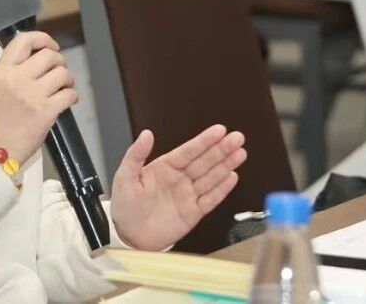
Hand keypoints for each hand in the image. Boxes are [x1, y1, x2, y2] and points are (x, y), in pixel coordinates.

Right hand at [0, 31, 77, 163]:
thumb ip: (13, 71)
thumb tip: (40, 60)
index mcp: (2, 71)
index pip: (24, 40)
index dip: (43, 38)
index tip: (51, 46)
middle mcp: (17, 78)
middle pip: (49, 55)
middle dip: (59, 62)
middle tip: (58, 73)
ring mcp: (32, 95)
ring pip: (62, 73)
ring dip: (68, 79)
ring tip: (64, 87)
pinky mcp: (46, 112)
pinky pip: (69, 94)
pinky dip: (72, 96)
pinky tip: (67, 101)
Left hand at [110, 125, 247, 250]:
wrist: (129, 236)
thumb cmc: (125, 205)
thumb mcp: (125, 177)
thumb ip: (136, 155)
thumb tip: (146, 133)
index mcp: (164, 167)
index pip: (188, 151)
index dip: (204, 140)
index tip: (219, 130)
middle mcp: (179, 179)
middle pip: (205, 161)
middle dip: (222, 149)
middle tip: (238, 137)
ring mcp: (188, 195)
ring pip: (211, 177)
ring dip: (226, 165)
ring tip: (240, 153)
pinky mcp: (193, 213)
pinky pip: (210, 199)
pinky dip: (222, 189)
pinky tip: (232, 177)